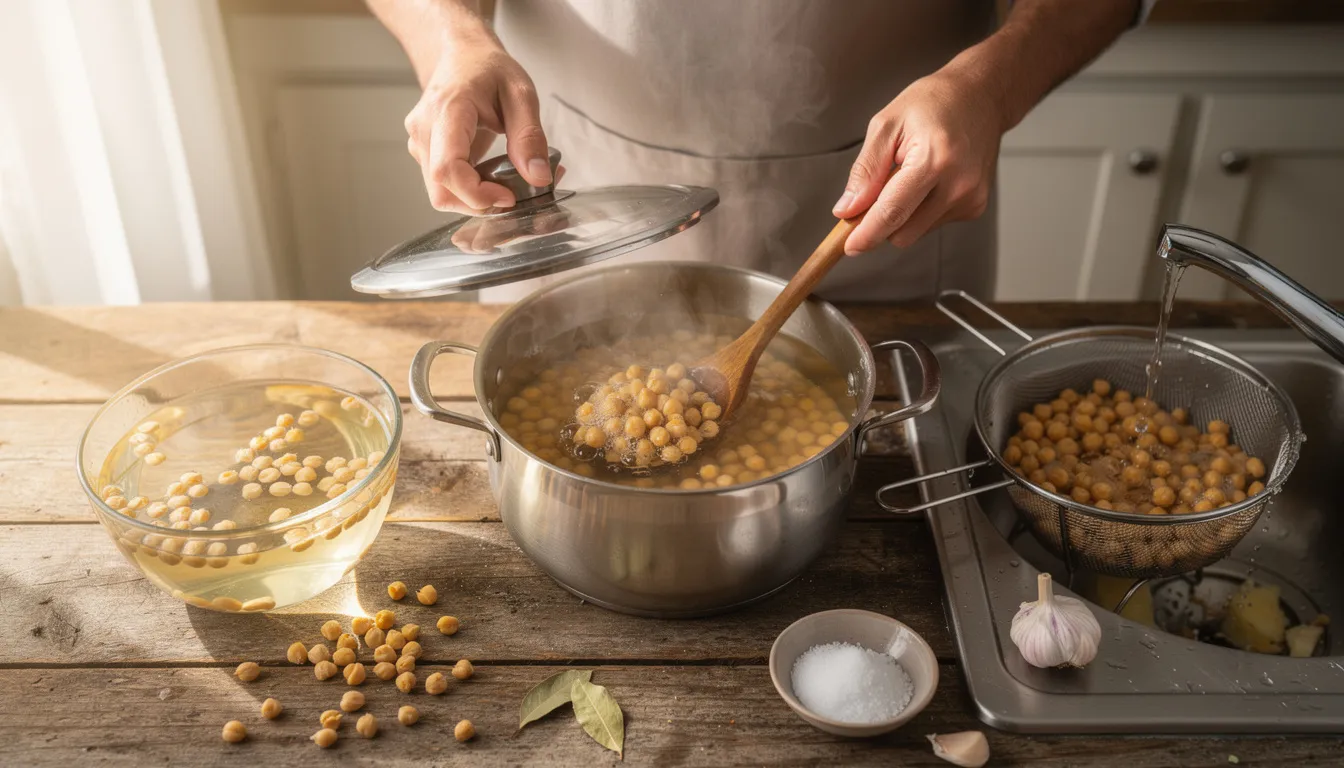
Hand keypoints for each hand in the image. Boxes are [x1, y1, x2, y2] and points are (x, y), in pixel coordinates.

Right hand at [405, 41, 549, 213]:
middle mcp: (424, 130)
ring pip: (441, 193)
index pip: (448, 168)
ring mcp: (419, 143)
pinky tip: (492, 178)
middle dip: (478, 204)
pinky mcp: (424, 153)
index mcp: (448, 110)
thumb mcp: (521, 94)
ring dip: (475, 200)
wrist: (461, 54)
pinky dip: (469, 190)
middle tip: (511, 195)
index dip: (477, 194)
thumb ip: (530, 136)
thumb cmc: (488, 68)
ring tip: (506, 185)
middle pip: (441, 190)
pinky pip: (444, 184)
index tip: (508, 198)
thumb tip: (539, 177)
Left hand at [833, 67, 1004, 254]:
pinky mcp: (975, 206)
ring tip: (908, 176)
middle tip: (872, 195)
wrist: (981, 97)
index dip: (866, 234)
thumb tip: (847, 209)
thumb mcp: (887, 125)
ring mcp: (970, 198)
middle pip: (904, 232)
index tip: (848, 246)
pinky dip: (920, 210)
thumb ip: (865, 170)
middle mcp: (958, 184)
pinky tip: (928, 181)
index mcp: (935, 160)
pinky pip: (932, 224)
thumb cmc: (934, 103)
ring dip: (902, 215)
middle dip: (880, 222)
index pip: (893, 212)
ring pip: (916, 232)